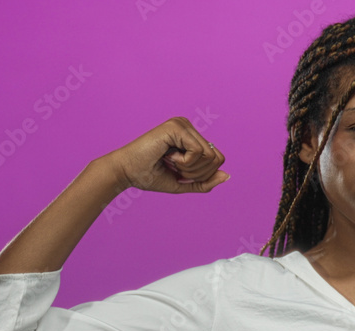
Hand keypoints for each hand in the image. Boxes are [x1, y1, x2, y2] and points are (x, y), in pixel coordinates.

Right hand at [103, 117, 229, 193]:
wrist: (126, 173)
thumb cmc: (151, 176)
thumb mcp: (184, 182)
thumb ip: (205, 182)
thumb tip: (227, 176)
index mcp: (191, 137)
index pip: (218, 159)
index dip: (203, 175)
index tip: (180, 172)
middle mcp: (188, 126)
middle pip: (217, 159)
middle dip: (198, 173)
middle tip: (174, 168)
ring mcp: (183, 124)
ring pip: (210, 156)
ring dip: (190, 168)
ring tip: (170, 162)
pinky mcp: (176, 126)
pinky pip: (199, 152)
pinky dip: (185, 162)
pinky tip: (167, 155)